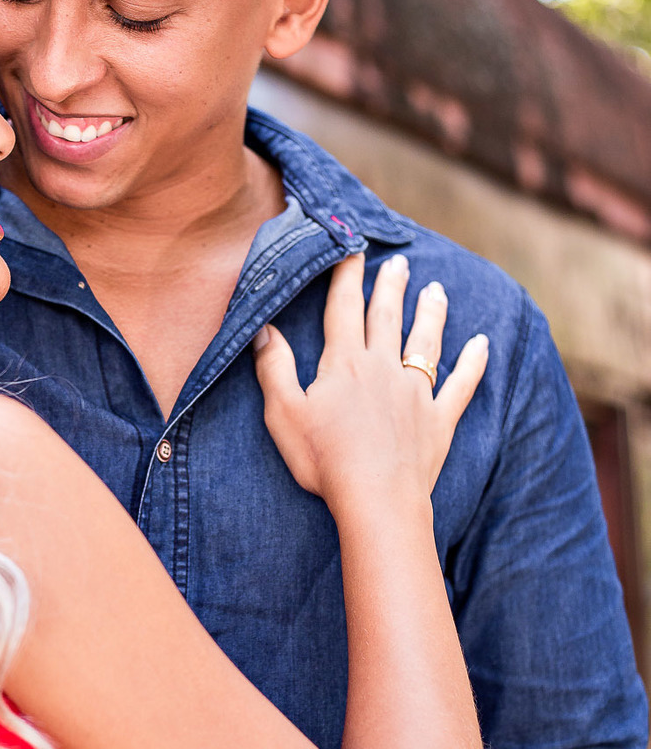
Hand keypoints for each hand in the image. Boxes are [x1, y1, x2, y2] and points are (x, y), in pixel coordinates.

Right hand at [254, 253, 487, 517]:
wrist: (376, 498)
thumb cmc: (324, 459)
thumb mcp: (284, 413)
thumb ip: (274, 368)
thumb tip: (265, 329)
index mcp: (344, 364)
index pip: (344, 309)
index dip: (346, 277)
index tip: (352, 250)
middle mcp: (383, 368)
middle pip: (387, 317)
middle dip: (391, 286)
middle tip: (399, 262)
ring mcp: (416, 392)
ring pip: (426, 342)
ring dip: (431, 313)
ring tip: (437, 290)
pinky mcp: (438, 419)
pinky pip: (461, 384)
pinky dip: (474, 363)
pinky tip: (483, 344)